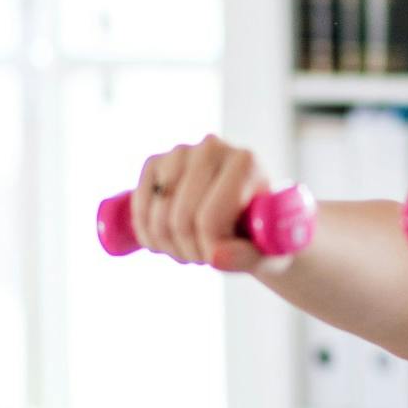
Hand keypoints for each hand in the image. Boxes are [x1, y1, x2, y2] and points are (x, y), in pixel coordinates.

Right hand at [131, 134, 288, 273]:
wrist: (247, 214)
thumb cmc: (262, 236)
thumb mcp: (268, 253)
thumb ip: (248, 257)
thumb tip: (217, 256)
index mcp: (246, 163)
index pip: (210, 219)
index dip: (208, 251)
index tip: (219, 259)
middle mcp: (212, 148)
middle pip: (181, 219)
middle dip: (189, 251)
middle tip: (205, 257)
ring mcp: (180, 152)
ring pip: (158, 216)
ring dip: (168, 246)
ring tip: (190, 249)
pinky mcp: (156, 162)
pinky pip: (139, 206)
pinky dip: (146, 232)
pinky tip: (163, 241)